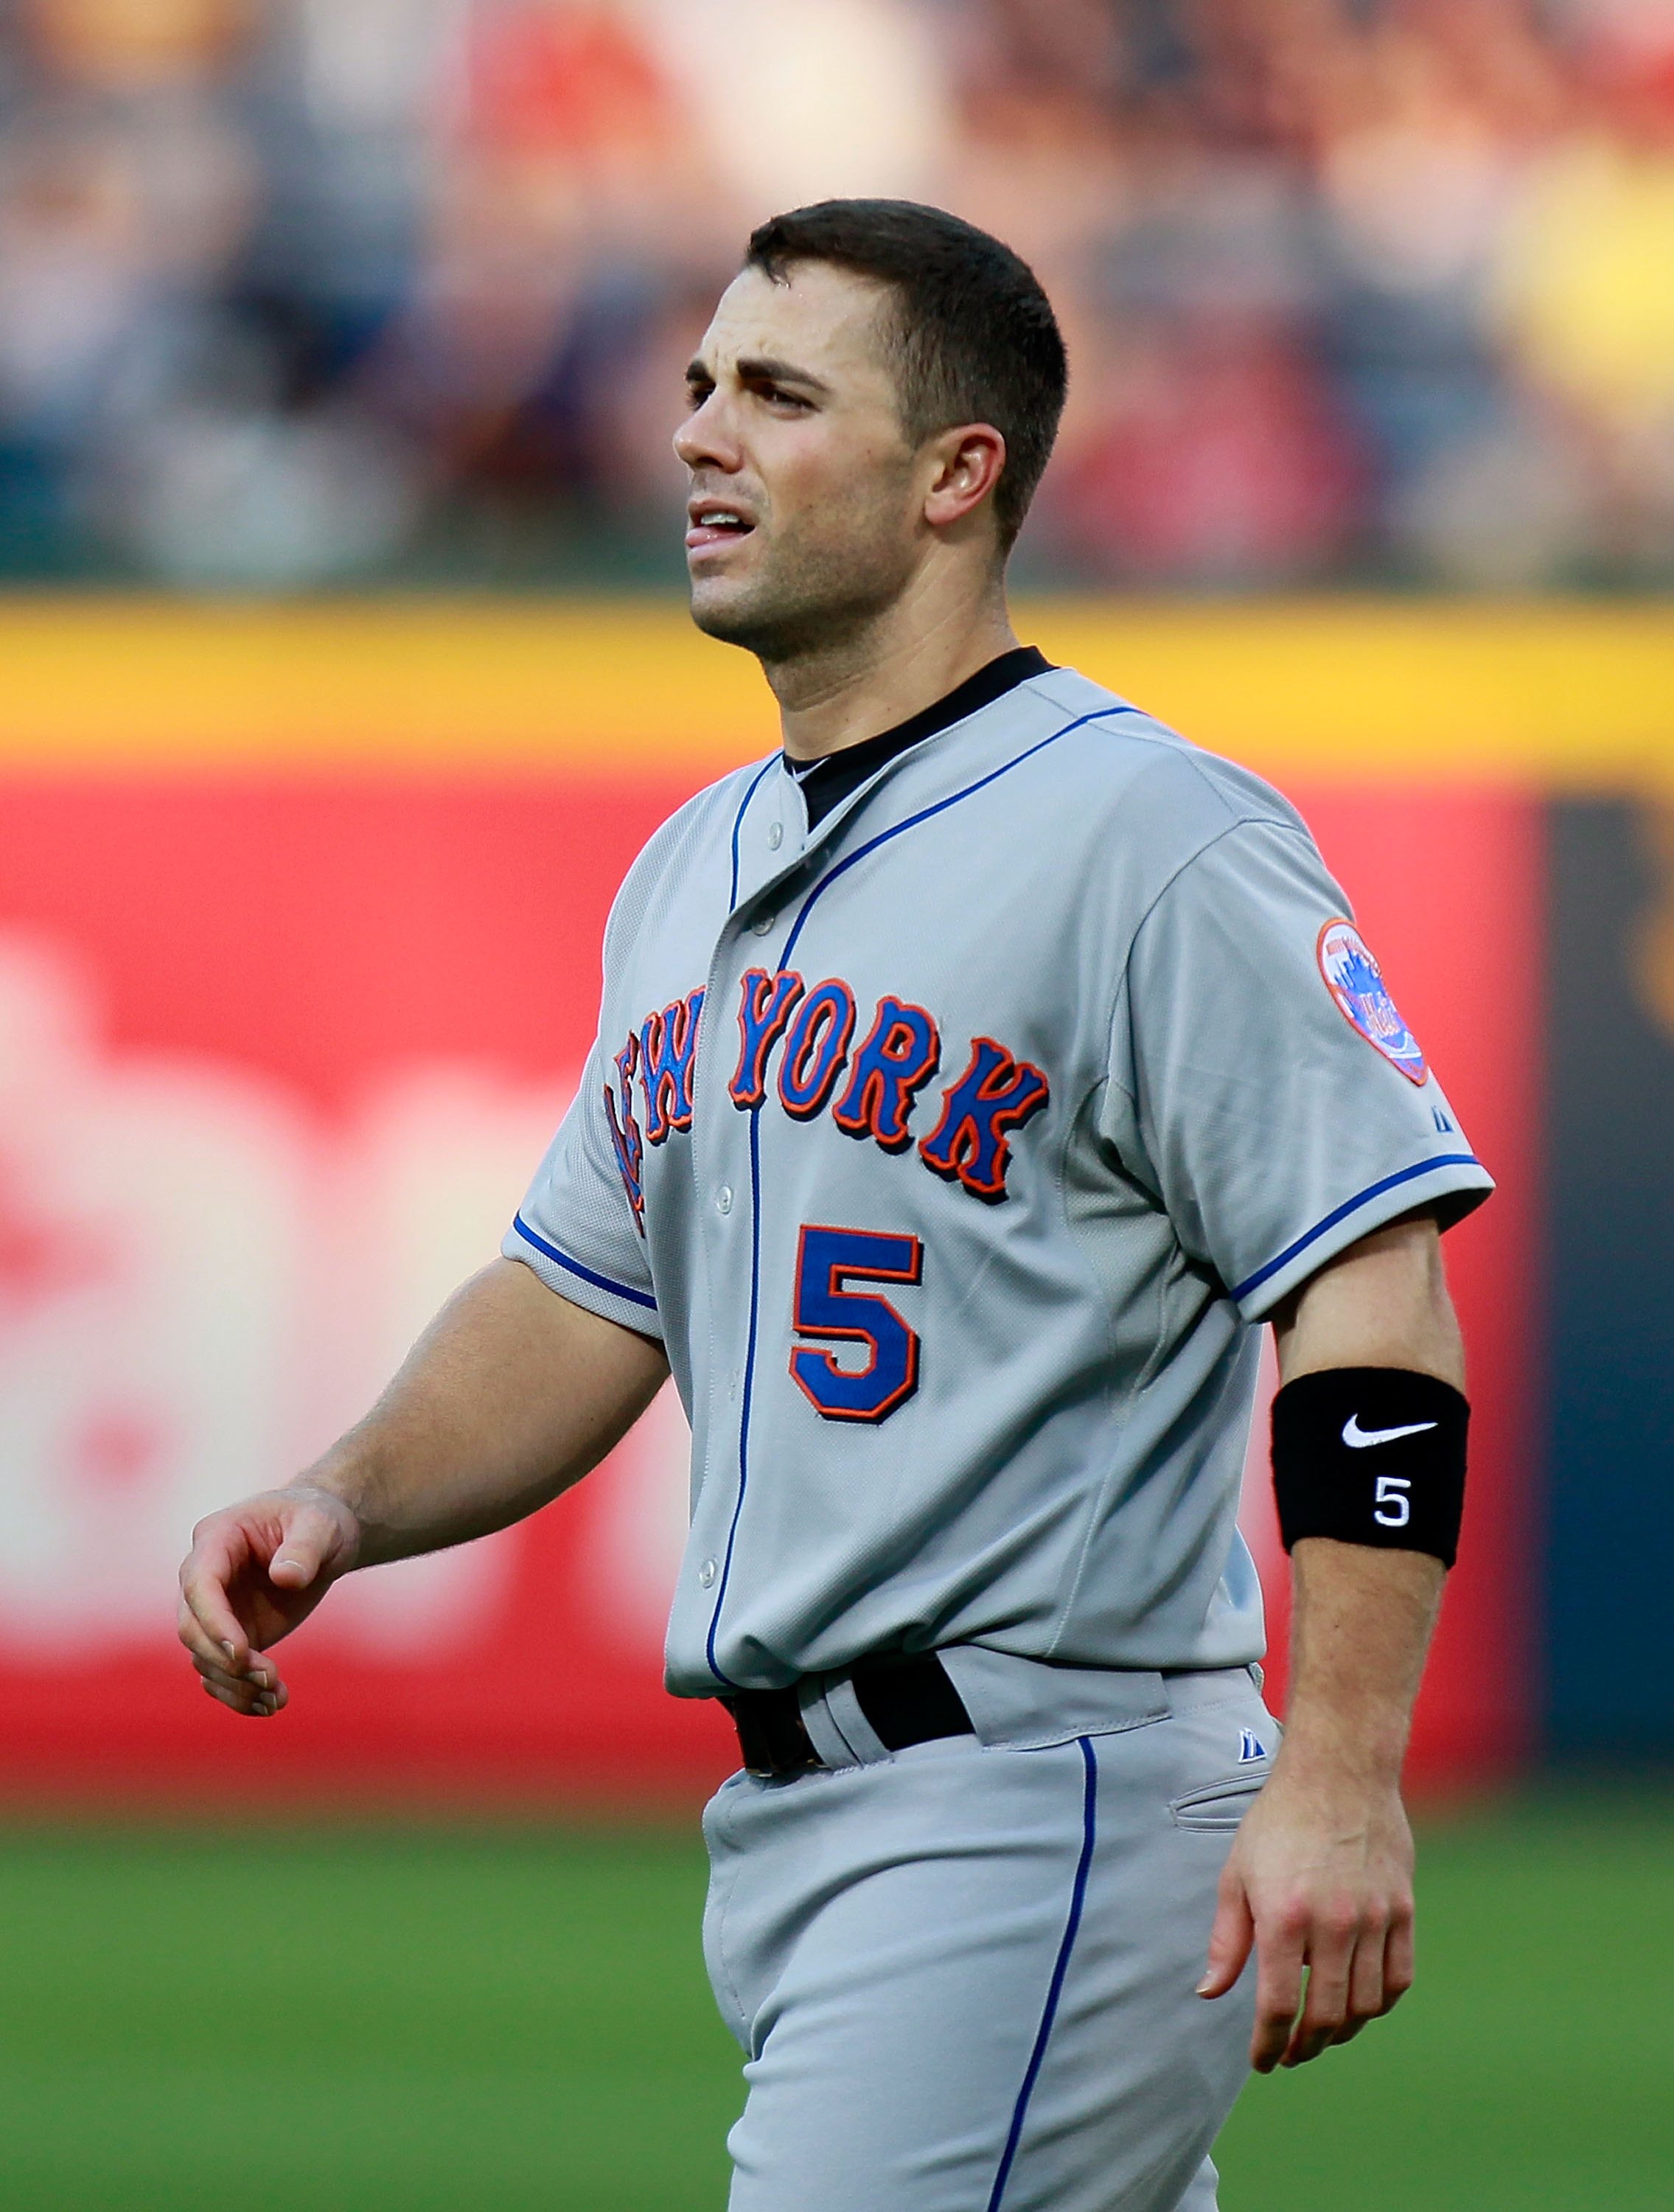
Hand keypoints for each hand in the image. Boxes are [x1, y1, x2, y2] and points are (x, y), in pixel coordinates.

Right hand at [177, 1487, 360, 1718]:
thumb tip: (285, 1578)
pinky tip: (271, 1705)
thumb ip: (305, 1548)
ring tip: (276, 1699)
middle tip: (270, 1677)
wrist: (324, 1536)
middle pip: (192, 1627)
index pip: (199, 1585)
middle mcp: (205, 1576)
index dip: (214, 1621)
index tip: (242, 1652)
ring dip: (234, 1685)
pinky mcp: (232, 1634)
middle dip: (225, 1660)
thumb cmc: (320, 1520)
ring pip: (203, 1657)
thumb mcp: (321, 1525)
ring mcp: (215, 1608)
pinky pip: (221, 1671)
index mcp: (217, 1538)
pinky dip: (240, 1693)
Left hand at [1196, 1757, 1415, 2070]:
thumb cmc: (1278, 1821)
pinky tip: (1360, 2005)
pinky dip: (1379, 2004)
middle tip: (1290, 2053)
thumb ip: (1226, 1940)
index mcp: (1284, 1917)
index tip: (1262, 2060)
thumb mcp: (1236, 1874)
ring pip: (1365, 2005)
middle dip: (1303, 2046)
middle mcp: (1333, 1924)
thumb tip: (1209, 1993)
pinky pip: (1398, 1978)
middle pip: (1325, 2016)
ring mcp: (1374, 1918)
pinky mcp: (1402, 1910)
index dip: (1268, 2044)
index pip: (1278, 2006)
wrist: (1338, 1772)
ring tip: (1321, 2033)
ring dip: (1340, 2031)